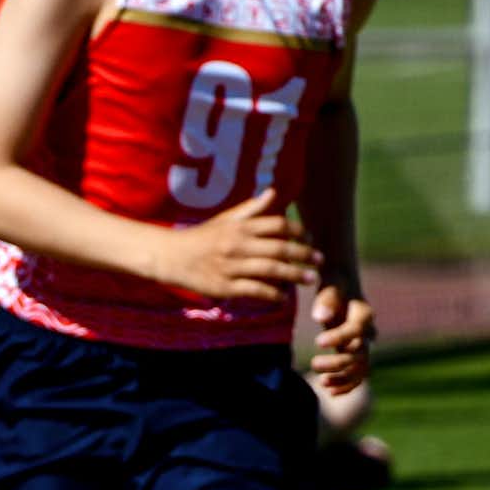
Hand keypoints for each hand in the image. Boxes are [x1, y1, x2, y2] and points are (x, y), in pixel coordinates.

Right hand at [157, 191, 317, 300]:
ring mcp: (230, 266)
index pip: (278, 225)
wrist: (169, 256)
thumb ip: (251, 208)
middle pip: (279, 248)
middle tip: (320, 261)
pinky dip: (272, 295)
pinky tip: (283, 297)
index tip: (310, 239)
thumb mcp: (225, 219)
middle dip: (304, 255)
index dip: (298, 231)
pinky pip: (254, 290)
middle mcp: (237, 245)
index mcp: (239, 227)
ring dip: (294, 275)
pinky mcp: (224, 286)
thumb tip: (273, 192)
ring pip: (271, 270)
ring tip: (310, 280)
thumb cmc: (201, 237)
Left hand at [308, 281, 375, 395]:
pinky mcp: (355, 352)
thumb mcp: (331, 285)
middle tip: (314, 364)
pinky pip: (357, 373)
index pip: (356, 330)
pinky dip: (347, 384)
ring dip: (344, 379)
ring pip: (361, 368)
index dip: (339, 337)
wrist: (344, 285)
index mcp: (364, 314)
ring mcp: (363, 344)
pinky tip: (330, 392)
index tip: (317, 341)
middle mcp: (368, 331)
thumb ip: (326, 299)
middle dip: (338, 363)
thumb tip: (320, 317)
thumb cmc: (335, 283)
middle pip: (359, 353)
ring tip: (322, 383)